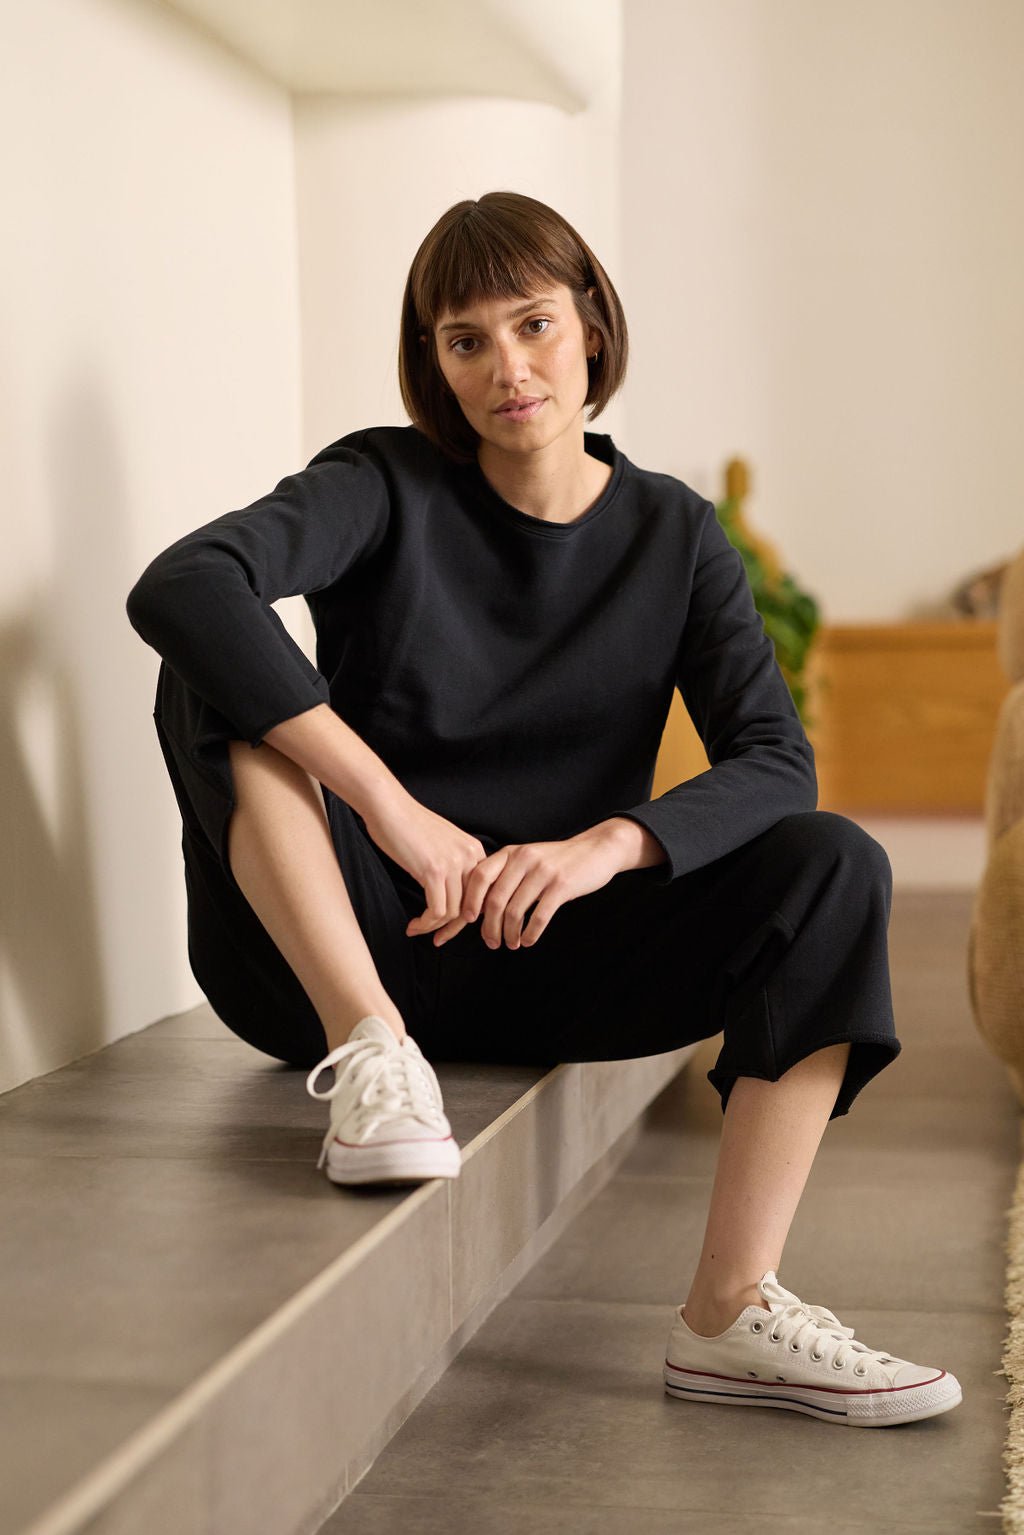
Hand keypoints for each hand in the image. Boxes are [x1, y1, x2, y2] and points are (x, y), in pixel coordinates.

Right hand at [359, 788, 488, 936]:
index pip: (481, 894)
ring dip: (434, 927)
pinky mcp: (433, 870)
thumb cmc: (408, 825)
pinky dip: (425, 923)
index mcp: (474, 851)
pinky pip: (436, 910)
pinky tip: (413, 925)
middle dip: (453, 928)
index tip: (451, 928)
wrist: (388, 806)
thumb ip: (453, 865)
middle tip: (438, 939)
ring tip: (417, 930)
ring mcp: (452, 864)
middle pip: (471, 907)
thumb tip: (452, 896)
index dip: (468, 916)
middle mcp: (469, 857)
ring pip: (453, 912)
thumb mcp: (442, 843)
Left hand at [421, 824, 629, 949]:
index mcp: (511, 853)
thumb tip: (480, 906)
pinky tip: (529, 940)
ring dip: (510, 934)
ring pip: (515, 911)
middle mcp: (524, 860)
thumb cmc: (557, 860)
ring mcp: (542, 872)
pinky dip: (531, 933)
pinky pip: (539, 916)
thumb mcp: (527, 858)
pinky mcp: (561, 885)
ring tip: (511, 944)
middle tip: (491, 942)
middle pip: (495, 900)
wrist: (595, 850)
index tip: (468, 920)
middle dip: (490, 926)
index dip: (470, 900)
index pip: (480, 876)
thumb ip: (506, 875)